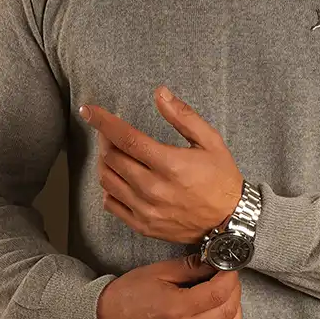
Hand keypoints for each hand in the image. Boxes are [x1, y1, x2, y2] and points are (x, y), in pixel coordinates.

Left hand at [79, 86, 244, 244]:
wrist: (231, 220)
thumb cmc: (222, 178)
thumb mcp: (210, 141)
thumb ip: (183, 116)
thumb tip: (160, 93)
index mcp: (170, 164)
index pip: (126, 138)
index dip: (103, 121)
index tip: (88, 110)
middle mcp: (154, 188)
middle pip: (112, 158)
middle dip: (106, 139)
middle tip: (111, 132)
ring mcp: (146, 209)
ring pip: (107, 180)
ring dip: (105, 162)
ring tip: (114, 152)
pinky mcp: (143, 225)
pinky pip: (111, 204)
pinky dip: (109, 188)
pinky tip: (119, 178)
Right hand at [95, 252, 241, 318]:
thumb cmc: (129, 295)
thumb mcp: (158, 272)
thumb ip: (191, 267)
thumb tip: (217, 261)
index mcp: (176, 309)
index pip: (219, 292)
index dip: (230, 276)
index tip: (229, 267)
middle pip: (228, 312)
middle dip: (235, 291)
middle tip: (228, 279)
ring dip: (235, 315)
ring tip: (226, 301)